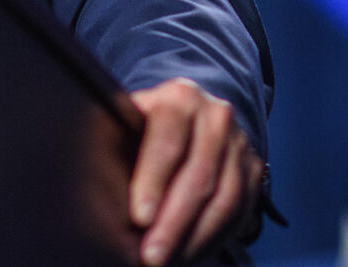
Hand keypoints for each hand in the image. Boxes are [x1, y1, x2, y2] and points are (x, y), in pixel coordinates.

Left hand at [129, 78, 264, 265]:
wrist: (187, 118)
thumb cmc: (144, 127)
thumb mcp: (128, 122)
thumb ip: (116, 145)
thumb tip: (94, 186)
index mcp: (179, 98)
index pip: (167, 140)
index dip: (152, 181)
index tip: (139, 217)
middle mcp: (215, 116)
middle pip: (198, 175)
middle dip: (173, 222)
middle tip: (151, 256)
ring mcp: (239, 142)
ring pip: (224, 198)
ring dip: (196, 237)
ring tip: (170, 261)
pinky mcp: (253, 169)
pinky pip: (239, 211)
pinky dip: (214, 238)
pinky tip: (191, 254)